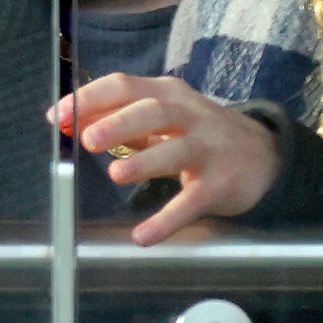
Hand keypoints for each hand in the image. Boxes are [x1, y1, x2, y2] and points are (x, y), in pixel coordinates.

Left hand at [55, 73, 280, 246]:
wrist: (265, 155)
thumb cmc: (199, 133)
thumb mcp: (165, 118)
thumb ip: (121, 118)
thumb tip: (67, 120)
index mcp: (168, 94)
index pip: (125, 86)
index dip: (90, 99)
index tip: (58, 117)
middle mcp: (190, 114)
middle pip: (153, 110)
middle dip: (119, 123)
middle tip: (88, 139)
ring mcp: (208, 148)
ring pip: (176, 150)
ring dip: (145, 161)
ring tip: (115, 173)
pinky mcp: (221, 183)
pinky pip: (192, 201)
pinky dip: (168, 219)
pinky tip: (143, 236)